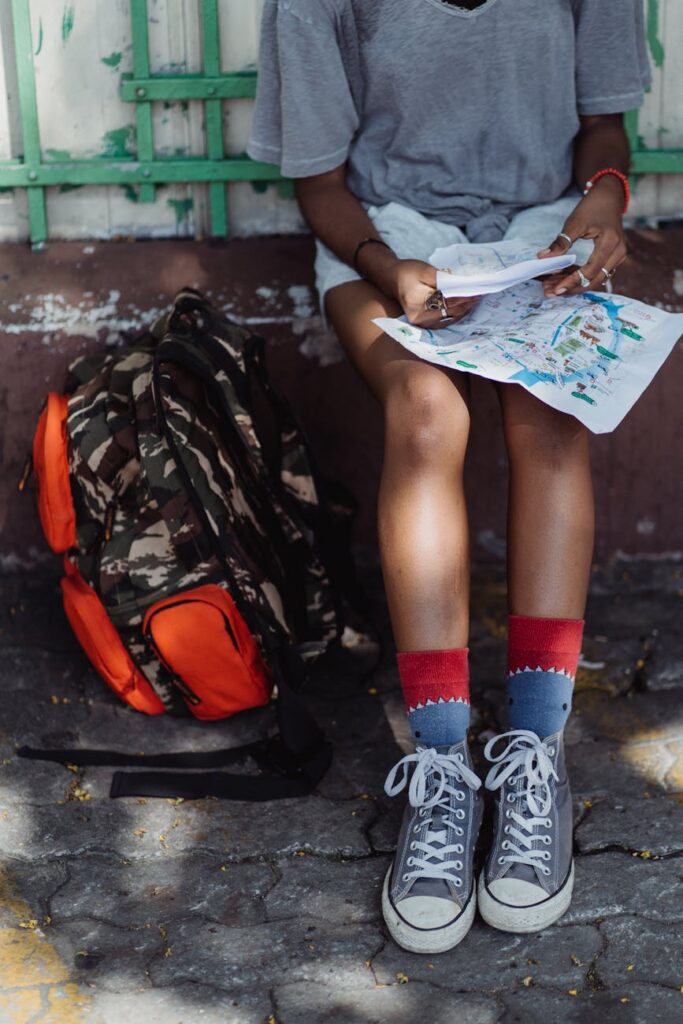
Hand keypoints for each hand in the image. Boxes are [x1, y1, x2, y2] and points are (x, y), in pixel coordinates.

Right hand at [391, 259, 479, 328]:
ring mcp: (423, 324)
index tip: (478, 290)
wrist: (394, 279)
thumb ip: (444, 280)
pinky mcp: (427, 324)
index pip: (447, 302)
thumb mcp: (426, 271)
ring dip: (465, 309)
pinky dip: (458, 312)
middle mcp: (420, 319)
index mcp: (417, 306)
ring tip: (476, 298)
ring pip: (451, 318)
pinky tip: (467, 304)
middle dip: (467, 303)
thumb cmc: (408, 272)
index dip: (464, 296)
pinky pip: (447, 319)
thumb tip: (463, 285)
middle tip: (481, 293)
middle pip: (451, 313)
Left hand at [537, 178, 627, 296]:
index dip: (572, 281)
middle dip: (572, 288)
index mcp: (610, 242)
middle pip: (595, 280)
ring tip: (553, 286)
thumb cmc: (592, 206)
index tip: (556, 288)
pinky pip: (597, 272)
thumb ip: (560, 242)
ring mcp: (618, 256)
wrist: (609, 196)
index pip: (591, 270)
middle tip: (551, 291)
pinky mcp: (613, 258)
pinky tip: (563, 279)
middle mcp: (618, 253)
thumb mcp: (574, 222)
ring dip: (575, 285)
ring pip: (596, 279)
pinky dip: (580, 277)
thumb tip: (543, 258)